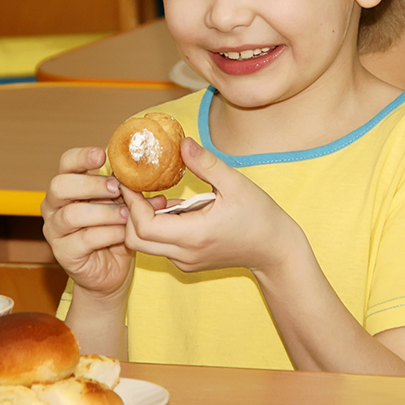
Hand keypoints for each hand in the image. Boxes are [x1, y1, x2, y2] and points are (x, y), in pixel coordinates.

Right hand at [41, 146, 164, 297]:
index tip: (102, 155)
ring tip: (126, 214)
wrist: (111, 268)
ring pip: (72, 214)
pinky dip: (108, 234)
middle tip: (116, 188)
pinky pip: (84, 238)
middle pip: (60, 185)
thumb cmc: (115, 228)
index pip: (66, 162)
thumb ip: (130, 189)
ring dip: (104, 212)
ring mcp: (55, 229)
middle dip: (91, 185)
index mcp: (68, 185)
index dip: (82, 157)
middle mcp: (54, 205)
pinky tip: (124, 233)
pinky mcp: (63, 252)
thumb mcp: (122, 203)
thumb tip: (151, 176)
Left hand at [120, 138, 300, 274]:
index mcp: (195, 235)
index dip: (132, 203)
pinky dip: (156, 227)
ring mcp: (186, 260)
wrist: (275, 250)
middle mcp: (185, 253)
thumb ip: (206, 164)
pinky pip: (160, 246)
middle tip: (137, 188)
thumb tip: (182, 143)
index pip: (144, 226)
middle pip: (136, 240)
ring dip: (143, 220)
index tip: (130, 181)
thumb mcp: (235, 184)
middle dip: (130, 213)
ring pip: (146, 245)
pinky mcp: (188, 261)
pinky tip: (171, 208)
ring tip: (157, 195)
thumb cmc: (259, 216)